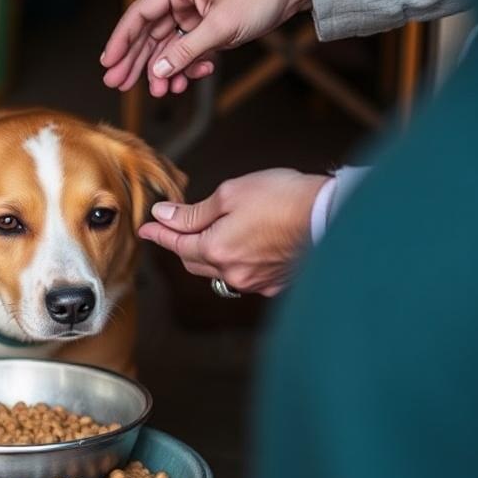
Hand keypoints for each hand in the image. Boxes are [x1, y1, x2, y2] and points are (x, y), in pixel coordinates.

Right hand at [100, 0, 310, 96]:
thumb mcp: (222, 26)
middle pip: (150, 32)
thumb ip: (186, 50)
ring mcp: (198, 11)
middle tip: (119, 85)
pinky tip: (186, 81)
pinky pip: (190, 48)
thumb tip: (157, 70)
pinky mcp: (212, 23)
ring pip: (170, 44)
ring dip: (164, 69)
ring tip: (159, 92)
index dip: (121, 40)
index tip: (108, 63)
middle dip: (136, 61)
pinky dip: (187, 65)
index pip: (140, 14)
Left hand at [138, 169, 328, 296]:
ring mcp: (255, 282)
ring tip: (211, 234)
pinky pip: (245, 276)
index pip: (176, 244)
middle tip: (174, 227)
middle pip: (194, 261)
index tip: (146, 229)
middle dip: (182, 244)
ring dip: (210, 254)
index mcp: (216, 250)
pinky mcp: (276, 284)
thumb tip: (165, 215)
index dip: (159, 234)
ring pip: (219, 271)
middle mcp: (232, 273)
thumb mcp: (230, 194)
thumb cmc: (283, 198)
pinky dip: (236, 262)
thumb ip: (194, 211)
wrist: (332, 213)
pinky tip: (244, 247)